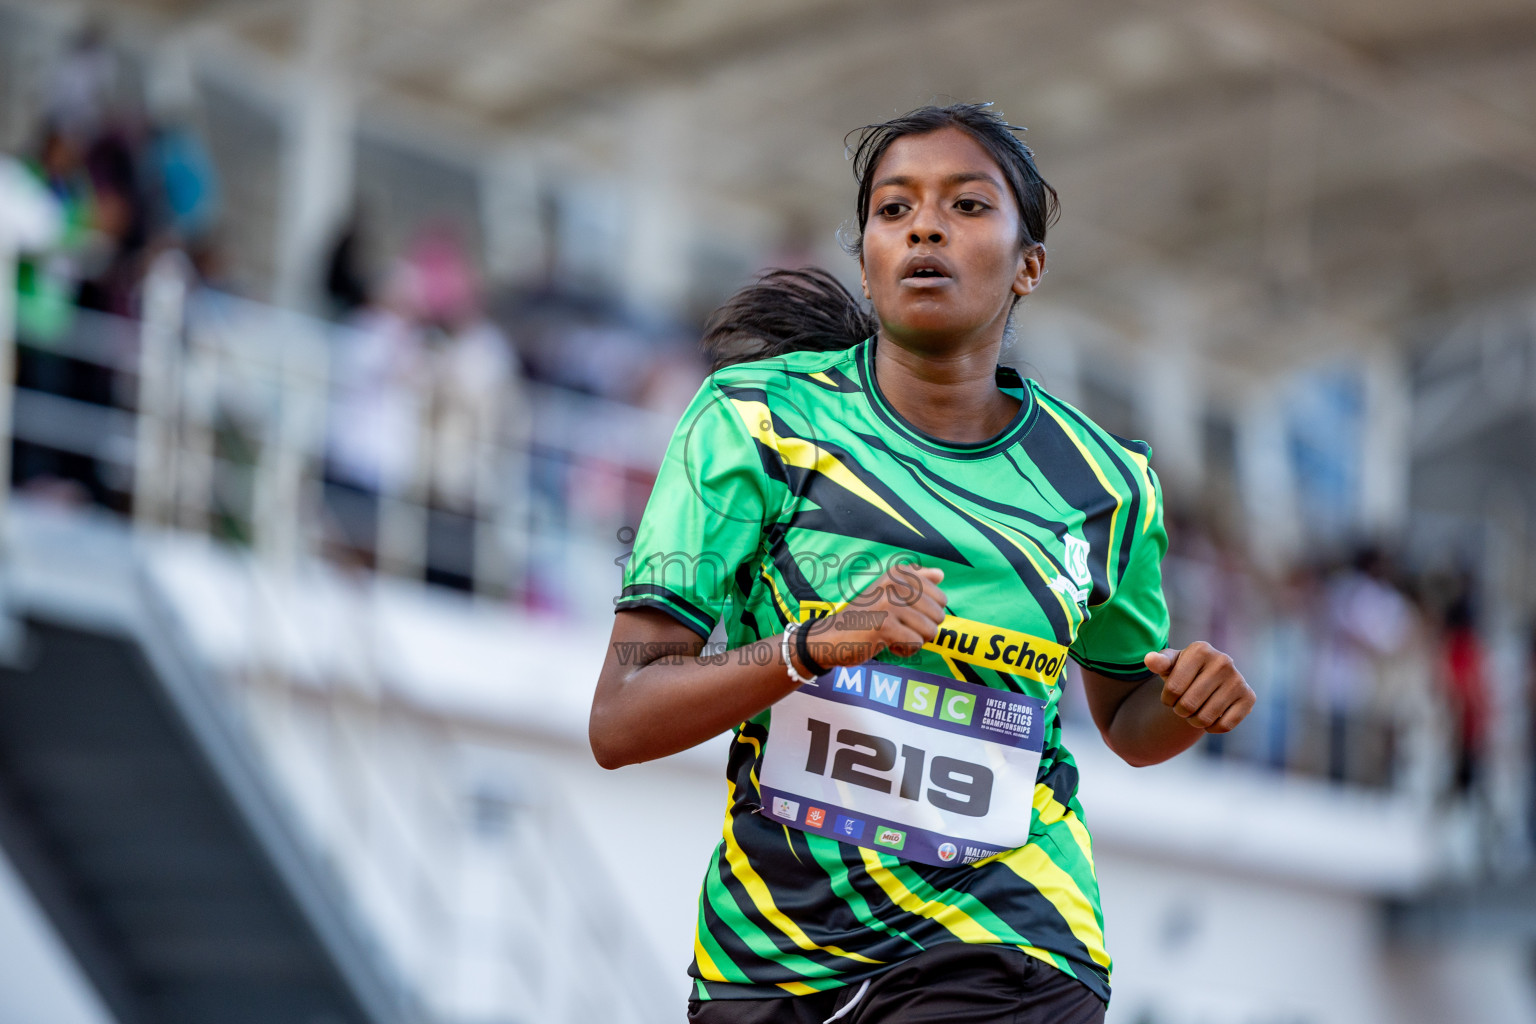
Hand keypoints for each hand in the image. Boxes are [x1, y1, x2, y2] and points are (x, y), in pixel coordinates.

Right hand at [802, 564, 946, 668]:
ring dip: (913, 641)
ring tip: (892, 636)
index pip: (941, 598)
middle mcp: (895, 583)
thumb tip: (941, 574)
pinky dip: (904, 651)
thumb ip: (915, 580)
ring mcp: (889, 604)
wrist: (831, 636)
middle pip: (938, 616)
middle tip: (898, 628)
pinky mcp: (885, 626)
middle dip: (923, 629)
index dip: (928, 614)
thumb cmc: (864, 616)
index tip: (904, 615)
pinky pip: (916, 644)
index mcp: (898, 573)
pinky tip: (886, 644)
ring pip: (930, 631)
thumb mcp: (886, 592)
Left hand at [1144, 641, 1253, 733]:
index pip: (1173, 689)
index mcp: (1200, 649)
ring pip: (1205, 718)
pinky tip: (1210, 718)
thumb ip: (1158, 662)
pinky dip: (1212, 728)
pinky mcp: (1249, 697)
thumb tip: (1150, 659)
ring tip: (1195, 711)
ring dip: (1194, 721)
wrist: (1208, 679)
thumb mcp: (1169, 665)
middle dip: (1180, 711)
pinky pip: (1224, 726)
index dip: (1167, 699)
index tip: (1171, 695)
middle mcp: (1222, 661)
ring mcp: (1238, 679)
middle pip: (1188, 705)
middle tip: (1183, 705)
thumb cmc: (1183, 672)